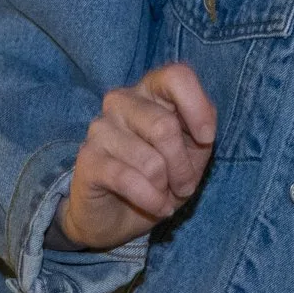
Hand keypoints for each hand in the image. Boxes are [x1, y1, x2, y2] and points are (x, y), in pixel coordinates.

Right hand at [61, 63, 216, 250]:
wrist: (118, 216)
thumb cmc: (160, 177)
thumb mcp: (192, 153)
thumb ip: (202, 131)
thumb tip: (204, 129)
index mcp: (150, 90)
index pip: (176, 76)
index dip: (197, 109)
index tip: (206, 139)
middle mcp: (121, 100)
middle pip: (164, 126)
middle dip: (182, 167)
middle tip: (184, 185)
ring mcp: (100, 127)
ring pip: (150, 161)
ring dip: (166, 188)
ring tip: (163, 194)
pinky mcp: (87, 158)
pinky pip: (129, 179)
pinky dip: (151, 200)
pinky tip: (156, 205)